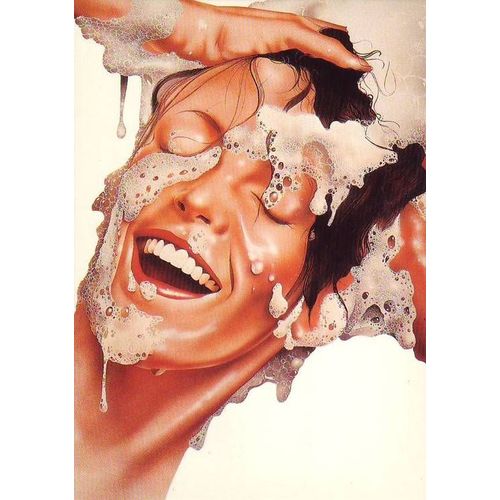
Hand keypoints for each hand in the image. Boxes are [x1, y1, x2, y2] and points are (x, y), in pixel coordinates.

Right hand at [144, 0, 371, 70]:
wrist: (199, 32)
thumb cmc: (214, 49)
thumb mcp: (243, 66)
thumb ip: (259, 73)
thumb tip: (262, 90)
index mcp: (279, 38)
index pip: (311, 46)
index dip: (329, 58)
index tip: (343, 74)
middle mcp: (287, 28)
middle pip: (325, 40)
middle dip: (343, 56)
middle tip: (359, 72)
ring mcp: (287, 27)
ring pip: (327, 41)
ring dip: (347, 56)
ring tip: (364, 69)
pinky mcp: (284, 30)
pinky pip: (319, 44)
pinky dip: (338, 54)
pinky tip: (353, 64)